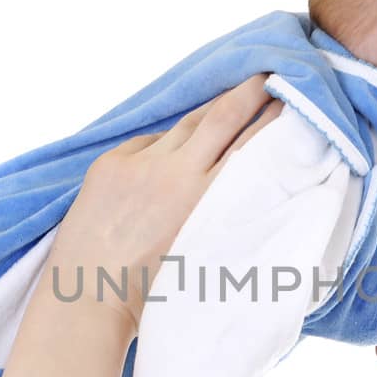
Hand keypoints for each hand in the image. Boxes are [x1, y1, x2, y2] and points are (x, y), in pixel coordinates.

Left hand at [46, 75, 284, 333]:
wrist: (87, 300)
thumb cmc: (152, 296)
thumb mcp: (204, 256)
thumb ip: (226, 219)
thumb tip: (245, 191)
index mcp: (204, 201)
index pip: (249, 146)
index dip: (272, 120)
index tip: (290, 101)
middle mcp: (174, 173)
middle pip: (222, 117)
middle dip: (249, 92)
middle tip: (268, 75)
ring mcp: (139, 164)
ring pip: (185, 125)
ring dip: (208, 115)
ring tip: (228, 102)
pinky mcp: (110, 162)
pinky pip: (146, 145)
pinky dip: (162, 148)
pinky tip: (167, 159)